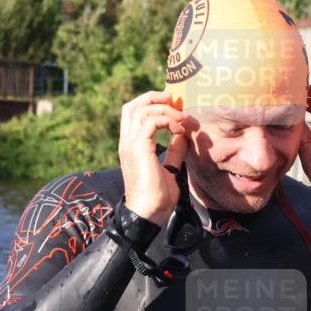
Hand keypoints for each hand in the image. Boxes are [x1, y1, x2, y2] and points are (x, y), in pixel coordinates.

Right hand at [119, 90, 189, 224]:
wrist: (149, 213)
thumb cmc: (158, 197)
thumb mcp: (170, 169)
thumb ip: (174, 151)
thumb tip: (183, 136)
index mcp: (131, 145)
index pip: (133, 113)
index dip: (152, 103)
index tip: (174, 107)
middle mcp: (127, 141)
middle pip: (133, 105)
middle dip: (154, 97)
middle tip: (175, 101)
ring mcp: (130, 143)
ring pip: (142, 109)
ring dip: (165, 109)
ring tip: (181, 118)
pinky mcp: (138, 147)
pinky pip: (151, 121)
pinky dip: (167, 120)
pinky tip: (178, 129)